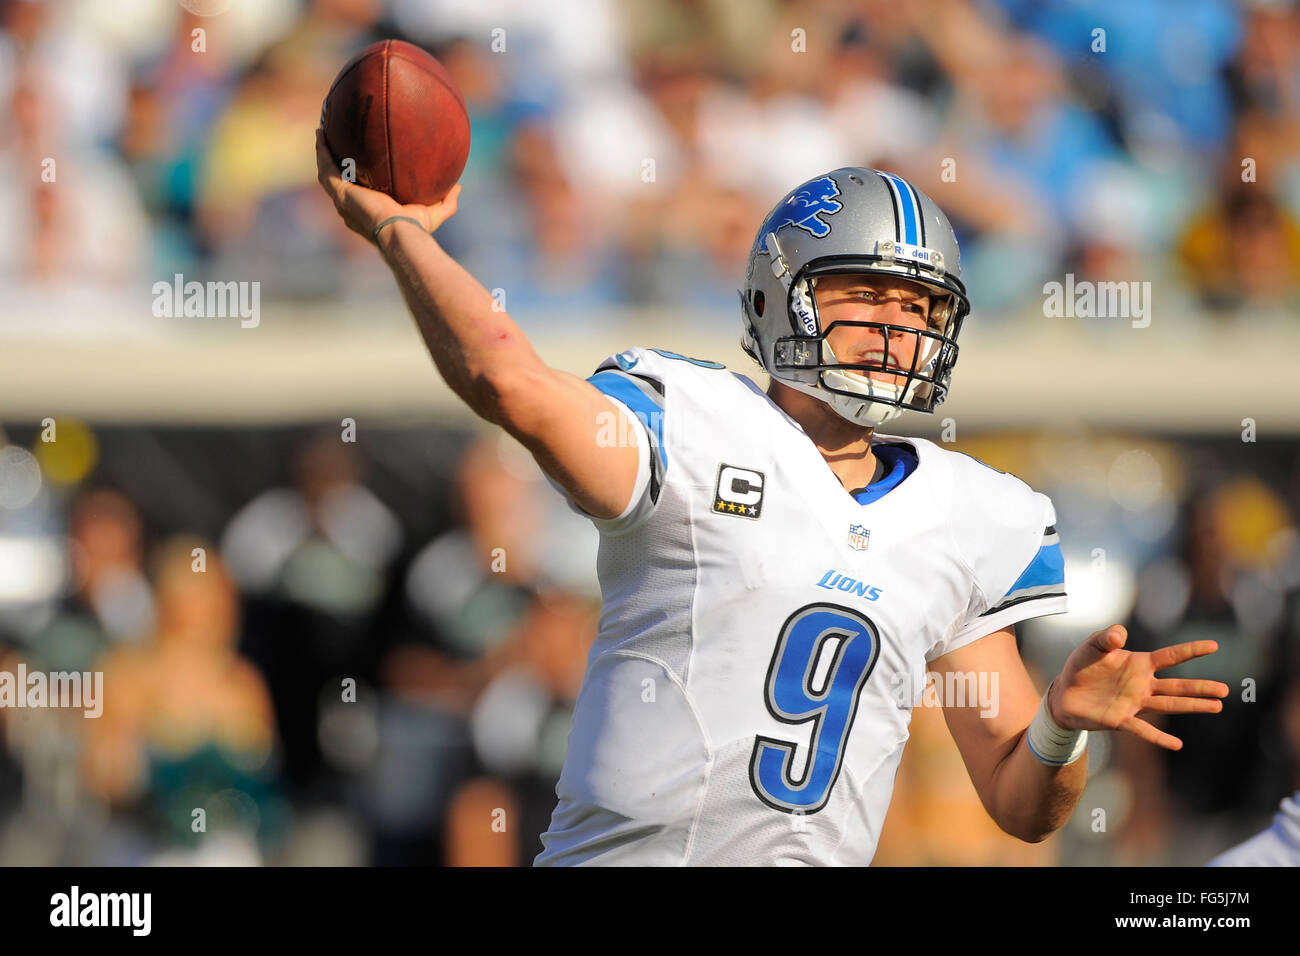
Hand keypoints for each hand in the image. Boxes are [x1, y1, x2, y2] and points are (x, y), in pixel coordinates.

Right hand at [315, 128, 460, 242]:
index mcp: (369, 210)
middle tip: (335, 142)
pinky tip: (321, 134)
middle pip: (339, 180)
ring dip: (323, 152)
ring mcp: (343, 200)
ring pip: (327, 172)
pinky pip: (326, 168)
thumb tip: (458, 187)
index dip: (357, 177)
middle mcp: (352, 206)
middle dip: (336, 161)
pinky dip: (322, 151)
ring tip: (322, 132)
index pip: (360, 191)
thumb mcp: (434, 213)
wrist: (401, 233)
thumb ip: (447, 202)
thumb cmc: (415, 229)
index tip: (360, 161)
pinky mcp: (339, 192)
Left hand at [1048, 624, 1227, 750]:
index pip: (1170, 656)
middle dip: (1200, 687)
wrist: (1064, 693)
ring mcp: (1134, 703)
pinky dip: (1158, 738)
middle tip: (1226, 689)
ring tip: (1216, 707)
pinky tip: (1177, 745)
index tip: (1214, 645)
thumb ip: (1105, 637)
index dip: (1191, 650)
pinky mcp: (1121, 719)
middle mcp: (1142, 684)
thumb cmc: (1081, 666)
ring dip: (1191, 706)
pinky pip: (1143, 730)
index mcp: (1139, 664)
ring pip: (1168, 705)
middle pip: (1177, 685)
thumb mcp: (1091, 646)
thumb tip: (1119, 633)